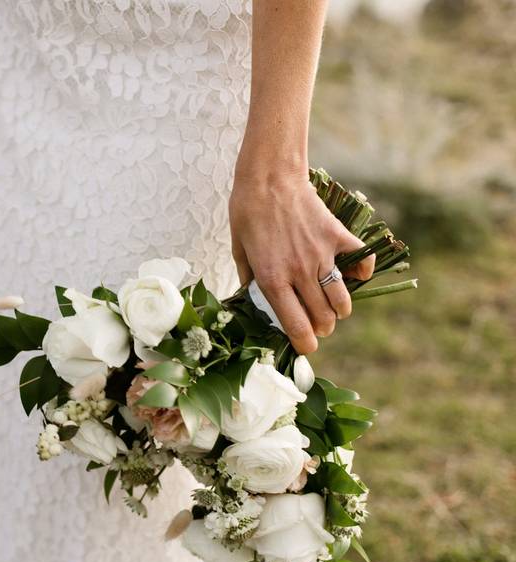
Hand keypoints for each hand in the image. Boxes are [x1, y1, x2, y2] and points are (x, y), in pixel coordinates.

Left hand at [229, 172, 374, 353]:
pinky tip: (354, 273)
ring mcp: (322, 254)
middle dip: (322, 328)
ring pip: (342, 298)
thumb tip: (252, 298)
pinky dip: (361, 271)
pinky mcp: (337, 236)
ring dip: (340, 309)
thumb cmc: (247, 212)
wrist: (269, 177)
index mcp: (272, 279)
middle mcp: (300, 271)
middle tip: (319, 326)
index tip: (307, 346)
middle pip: (323, 317)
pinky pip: (360, 261)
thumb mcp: (238, 249)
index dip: (304, 342)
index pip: (295, 324)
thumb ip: (248, 278)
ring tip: (335, 308)